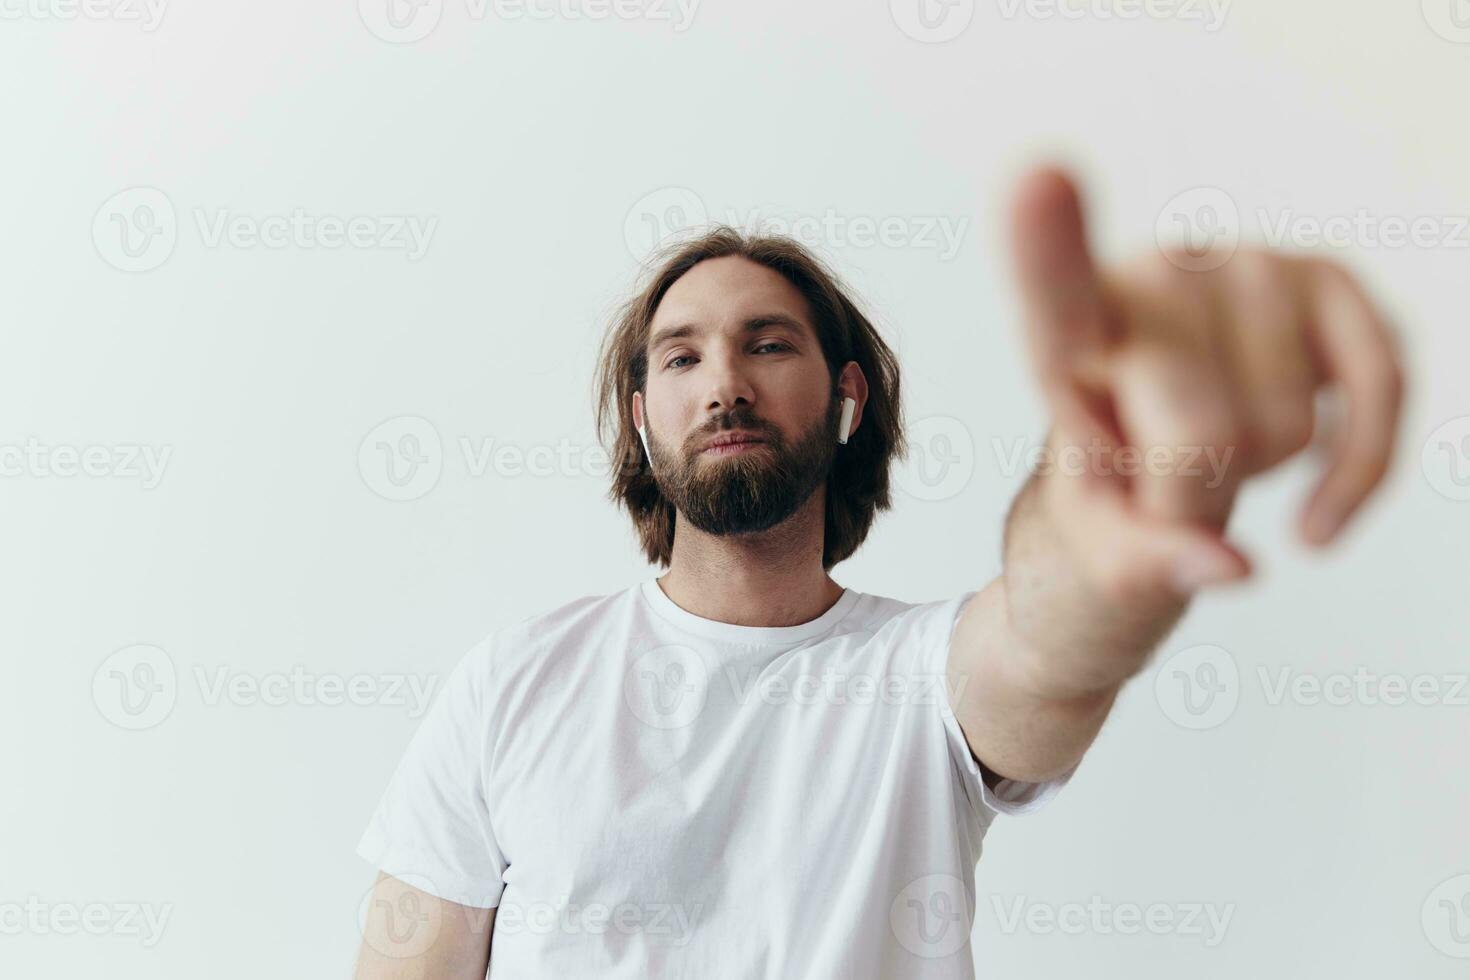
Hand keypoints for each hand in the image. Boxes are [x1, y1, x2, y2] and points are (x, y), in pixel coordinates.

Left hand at [1008, 167, 1404, 602]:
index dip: (1047, 245)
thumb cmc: (1114, 498)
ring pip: (1288, 429)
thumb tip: (1233, 566)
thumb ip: (1139, 565)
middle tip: (1160, 485)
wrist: (1158, 472)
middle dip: (1192, 498)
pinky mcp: (1325, 278)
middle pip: (1199, 437)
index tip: (1035, 180)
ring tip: (1213, 447)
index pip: (1053, 295)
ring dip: (1260, 471)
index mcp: (1067, 337)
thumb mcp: (1096, 551)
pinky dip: (1360, 470)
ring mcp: (1243, 265)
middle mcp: (1152, 276)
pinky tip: (1315, 520)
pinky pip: (1381, 388)